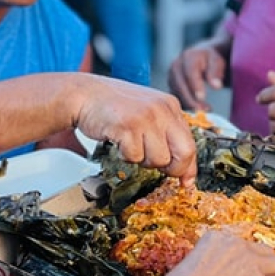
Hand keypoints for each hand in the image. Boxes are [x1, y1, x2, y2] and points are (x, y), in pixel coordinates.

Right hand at [73, 78, 197, 183]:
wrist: (84, 94)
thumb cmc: (114, 107)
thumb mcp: (148, 114)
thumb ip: (166, 137)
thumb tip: (185, 174)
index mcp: (171, 106)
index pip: (190, 143)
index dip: (188, 167)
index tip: (185, 182)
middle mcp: (163, 109)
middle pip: (184, 153)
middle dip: (172, 169)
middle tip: (154, 165)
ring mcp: (147, 117)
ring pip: (158, 159)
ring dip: (142, 160)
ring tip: (129, 143)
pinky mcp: (129, 126)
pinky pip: (135, 157)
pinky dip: (125, 156)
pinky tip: (118, 140)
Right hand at [168, 40, 227, 111]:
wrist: (199, 56)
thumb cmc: (209, 60)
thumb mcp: (216, 62)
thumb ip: (216, 73)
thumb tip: (216, 86)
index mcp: (188, 57)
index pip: (190, 72)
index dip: (195, 85)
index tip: (202, 98)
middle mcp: (176, 66)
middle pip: (180, 85)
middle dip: (190, 99)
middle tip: (203, 110)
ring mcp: (171, 76)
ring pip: (177, 93)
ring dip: (189, 104)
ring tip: (205, 109)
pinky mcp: (171, 86)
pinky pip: (176, 97)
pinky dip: (186, 105)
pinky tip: (198, 109)